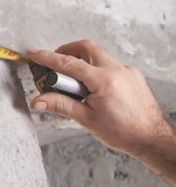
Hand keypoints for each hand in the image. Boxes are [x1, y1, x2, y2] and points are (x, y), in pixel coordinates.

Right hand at [30, 40, 175, 184]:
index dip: (48, 58)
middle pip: (86, 48)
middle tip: (55, 62)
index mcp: (104, 81)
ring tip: (75, 83)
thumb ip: (60, 105)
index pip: (69, 64)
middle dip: (67, 50)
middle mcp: (117, 70)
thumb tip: (38, 101)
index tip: (35, 54)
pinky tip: (93, 89)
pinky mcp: (133, 76)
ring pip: (99, 56)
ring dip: (83, 63)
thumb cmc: (124, 132)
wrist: (152, 138)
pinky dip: (96, 71)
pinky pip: (110, 66)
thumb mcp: (86, 119)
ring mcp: (127, 71)